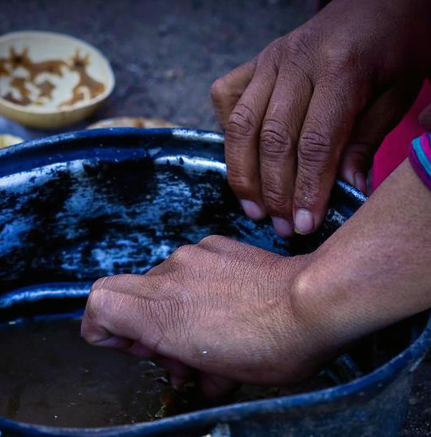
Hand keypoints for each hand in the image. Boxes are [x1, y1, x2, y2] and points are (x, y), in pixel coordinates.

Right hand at [81, 236, 336, 397]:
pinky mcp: (213, 245)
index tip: (131, 348)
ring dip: (169, 306)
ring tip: (206, 329)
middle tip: (169, 350)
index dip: (101, 329)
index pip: (98, 305)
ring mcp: (190, 258)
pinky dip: (195, 285)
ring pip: (157, 281)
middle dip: (135, 323)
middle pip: (120, 292)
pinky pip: (188, 264)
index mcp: (160, 315)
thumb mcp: (223, 375)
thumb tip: (187, 369)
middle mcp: (167, 279)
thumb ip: (186, 367)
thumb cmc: (271, 345)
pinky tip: (228, 301)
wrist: (314, 302)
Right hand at [211, 0, 428, 236]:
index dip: (307, 189)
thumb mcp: (397, 93)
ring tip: (254, 210)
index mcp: (341, 68)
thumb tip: (346, 191)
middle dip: (275, 191)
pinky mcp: (253, 63)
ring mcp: (268, 61)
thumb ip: (365, 141)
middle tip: (281, 227)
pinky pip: (227, 102)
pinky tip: (242, 162)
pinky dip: (228, 136)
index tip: (305, 224)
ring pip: (241, 127)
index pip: (315, 143)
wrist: (377, 2)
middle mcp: (296, 62)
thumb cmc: (393, 48)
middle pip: (273, 140)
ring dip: (244, 175)